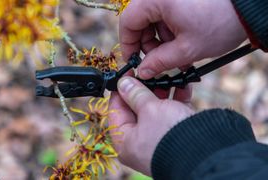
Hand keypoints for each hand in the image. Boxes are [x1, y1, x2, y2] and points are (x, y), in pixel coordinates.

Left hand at [108, 76, 194, 174]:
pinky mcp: (175, 136)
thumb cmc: (171, 136)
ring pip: (155, 111)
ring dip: (161, 93)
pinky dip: (176, 100)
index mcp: (125, 142)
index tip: (126, 74)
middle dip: (143, 90)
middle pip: (135, 110)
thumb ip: (136, 94)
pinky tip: (182, 86)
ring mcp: (157, 139)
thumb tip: (123, 83)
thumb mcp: (150, 109)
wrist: (206, 153)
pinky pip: (172, 115)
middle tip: (147, 74)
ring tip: (165, 78)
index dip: (120, 90)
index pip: (116, 111)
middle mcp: (139, 143)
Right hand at [120, 0, 246, 78]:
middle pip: (139, 21)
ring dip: (162, 40)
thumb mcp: (187, 49)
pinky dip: (171, 30)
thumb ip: (159, 62)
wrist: (250, 7)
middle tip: (160, 62)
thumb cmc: (221, 22)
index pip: (127, 22)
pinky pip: (165, 14)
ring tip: (179, 55)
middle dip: (149, 45)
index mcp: (156, 0)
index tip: (134, 61)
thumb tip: (143, 72)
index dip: (128, 45)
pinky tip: (183, 42)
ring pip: (153, 19)